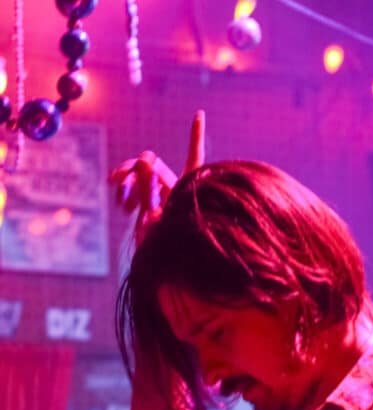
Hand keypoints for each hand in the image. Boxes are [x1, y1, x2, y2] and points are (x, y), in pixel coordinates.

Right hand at [109, 110, 205, 244]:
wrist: (159, 272)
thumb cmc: (164, 251)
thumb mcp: (155, 220)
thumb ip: (149, 189)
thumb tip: (143, 159)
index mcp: (185, 191)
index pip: (193, 159)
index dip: (194, 137)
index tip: (198, 114)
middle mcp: (176, 191)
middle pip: (152, 164)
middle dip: (132, 170)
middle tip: (114, 181)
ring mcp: (163, 198)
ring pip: (142, 175)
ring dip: (127, 184)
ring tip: (120, 204)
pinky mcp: (150, 205)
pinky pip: (137, 189)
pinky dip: (128, 194)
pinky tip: (122, 206)